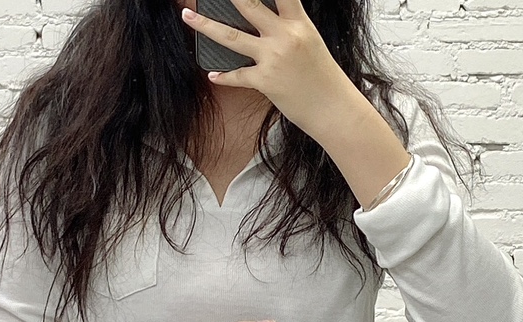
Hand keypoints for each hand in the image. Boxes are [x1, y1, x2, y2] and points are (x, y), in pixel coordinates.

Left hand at [181, 0, 353, 136]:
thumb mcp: (310, 43)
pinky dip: (223, 75)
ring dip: (205, 25)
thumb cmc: (324, 79)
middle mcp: (285, 37)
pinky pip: (237, 75)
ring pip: (231, 37)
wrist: (334, 110)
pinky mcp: (265, 81)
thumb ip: (287, 28)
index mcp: (299, 23)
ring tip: (187, 16)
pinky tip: (213, 74)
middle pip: (248, 4)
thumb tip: (263, 22)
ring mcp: (273, 58)